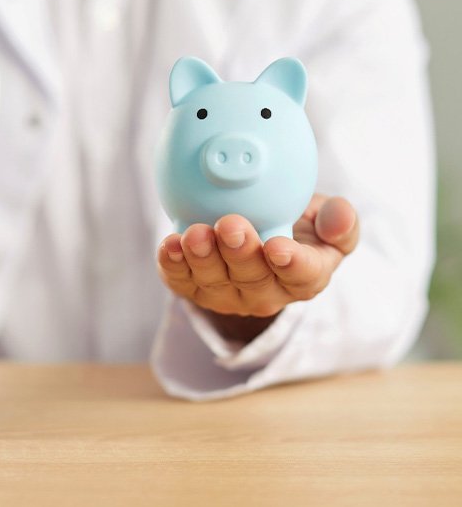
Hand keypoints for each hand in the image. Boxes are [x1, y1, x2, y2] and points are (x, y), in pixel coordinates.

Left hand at [156, 194, 358, 342]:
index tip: (279, 247)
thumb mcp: (323, 219)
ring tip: (195, 233)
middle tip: (231, 225)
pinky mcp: (193, 288)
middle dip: (240, 253)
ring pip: (213, 281)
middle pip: (252, 278)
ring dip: (202, 258)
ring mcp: (226, 294)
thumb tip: (341, 214)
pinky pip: (180, 281)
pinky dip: (172, 265)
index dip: (292, 264)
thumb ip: (339, 221)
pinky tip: (168, 245)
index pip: (303, 276)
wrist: (255, 227)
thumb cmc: (294, 223)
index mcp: (304, 278)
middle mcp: (264, 293)